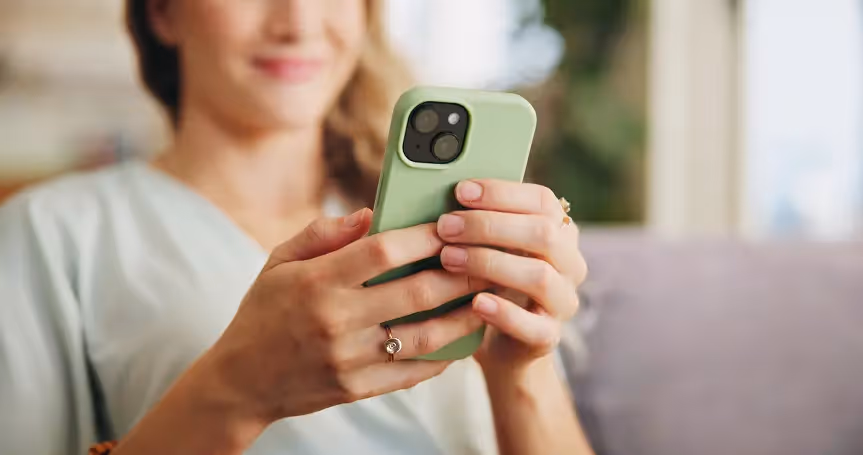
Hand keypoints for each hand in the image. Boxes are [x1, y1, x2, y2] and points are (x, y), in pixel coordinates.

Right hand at [201, 208, 489, 425]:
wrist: (241, 381)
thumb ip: (323, 233)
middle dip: (460, 273)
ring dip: (462, 318)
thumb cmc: (263, 312)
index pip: (383, 251)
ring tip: (486, 300)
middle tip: (487, 259)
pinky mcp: (357, 389)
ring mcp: (348, 358)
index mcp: (316, 282)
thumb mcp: (279, 262)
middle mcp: (336, 320)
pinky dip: (442, 356)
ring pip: (423, 336)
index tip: (453, 224)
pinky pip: (412, 372)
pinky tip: (461, 340)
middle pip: (416, 292)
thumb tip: (371, 213)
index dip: (425, 236)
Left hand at [436, 180, 586, 372]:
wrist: (503, 344)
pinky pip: (533, 325)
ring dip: (490, 263)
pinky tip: (476, 302)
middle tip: (446, 226)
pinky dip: (504, 312)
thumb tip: (446, 195)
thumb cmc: (490, 283)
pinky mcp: (549, 337)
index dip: (502, 193)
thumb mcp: (491, 247)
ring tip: (448, 259)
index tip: (461, 191)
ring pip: (539, 276)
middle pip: (543, 234)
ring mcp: (563, 301)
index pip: (542, 201)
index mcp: (560, 232)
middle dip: (490, 226)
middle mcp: (570, 264)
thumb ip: (482, 222)